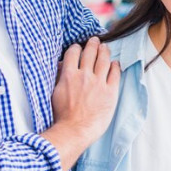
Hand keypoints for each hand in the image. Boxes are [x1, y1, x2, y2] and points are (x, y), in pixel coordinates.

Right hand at [45, 37, 120, 168]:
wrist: (74, 131)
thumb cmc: (61, 116)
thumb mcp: (55, 93)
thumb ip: (59, 78)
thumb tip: (61, 66)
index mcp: (69, 75)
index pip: (73, 53)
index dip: (76, 47)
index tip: (78, 47)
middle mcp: (85, 76)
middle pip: (90, 53)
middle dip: (93, 44)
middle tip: (95, 40)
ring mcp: (99, 83)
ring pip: (104, 60)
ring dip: (105, 51)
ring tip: (105, 47)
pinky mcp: (110, 92)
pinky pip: (115, 74)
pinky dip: (115, 66)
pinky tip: (115, 63)